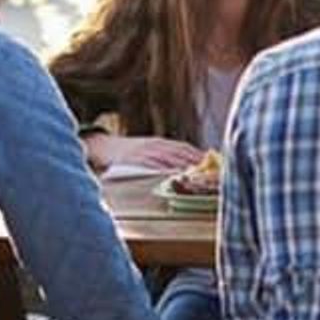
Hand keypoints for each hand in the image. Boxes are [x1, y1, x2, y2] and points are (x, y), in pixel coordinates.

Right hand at [89, 135, 203, 171]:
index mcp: (162, 142)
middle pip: (181, 153)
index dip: (200, 157)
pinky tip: (172, 175)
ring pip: (168, 158)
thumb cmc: (130, 153)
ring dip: (183, 167)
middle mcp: (156, 144)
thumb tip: (189, 166)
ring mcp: (145, 150)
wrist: (104, 146)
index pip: (185, 148)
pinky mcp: (134, 158)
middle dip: (196, 163)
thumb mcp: (150, 150)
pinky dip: (162, 169)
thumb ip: (167, 156)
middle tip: (209, 173)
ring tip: (196, 176)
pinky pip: (151, 164)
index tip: (215, 165)